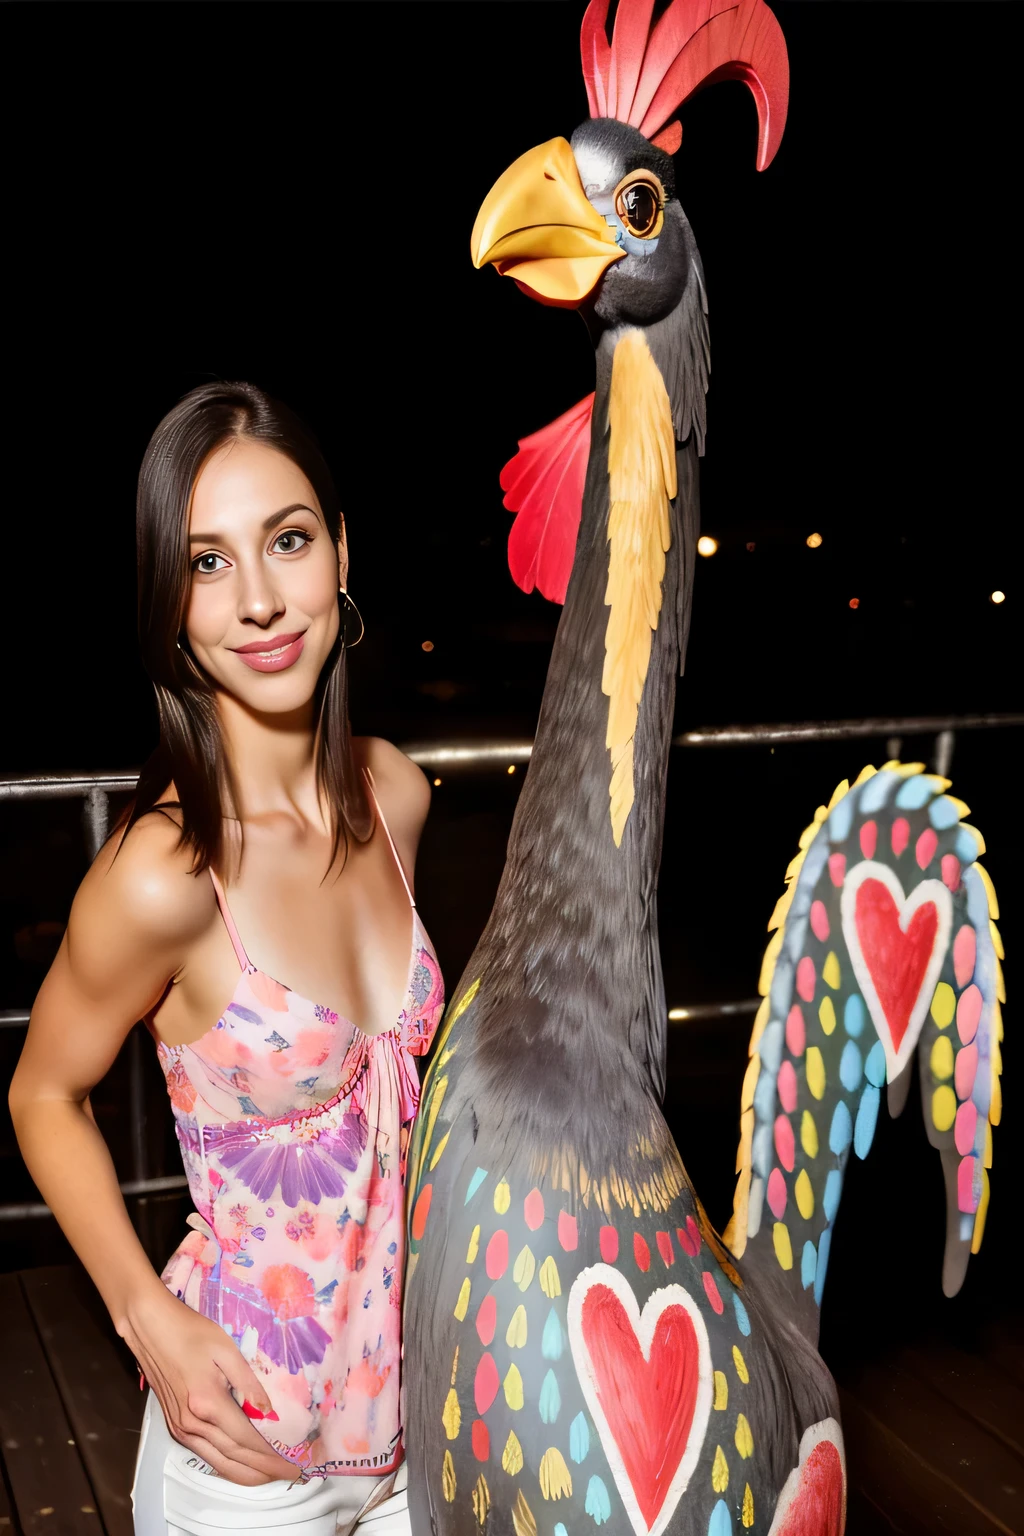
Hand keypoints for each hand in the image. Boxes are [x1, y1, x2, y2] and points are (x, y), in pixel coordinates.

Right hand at [123, 1286, 298, 1485]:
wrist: (150, 1328)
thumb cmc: (191, 1332)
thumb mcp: (226, 1350)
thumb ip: (249, 1383)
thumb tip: (270, 1411)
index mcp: (208, 1403)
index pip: (246, 1441)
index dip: (271, 1457)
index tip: (293, 1465)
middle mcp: (192, 1423)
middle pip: (233, 1457)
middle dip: (263, 1471)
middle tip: (289, 1475)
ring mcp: (180, 1428)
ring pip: (217, 1461)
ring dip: (245, 1473)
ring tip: (270, 1476)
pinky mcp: (174, 1426)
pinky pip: (204, 1454)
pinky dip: (225, 1464)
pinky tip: (240, 1465)